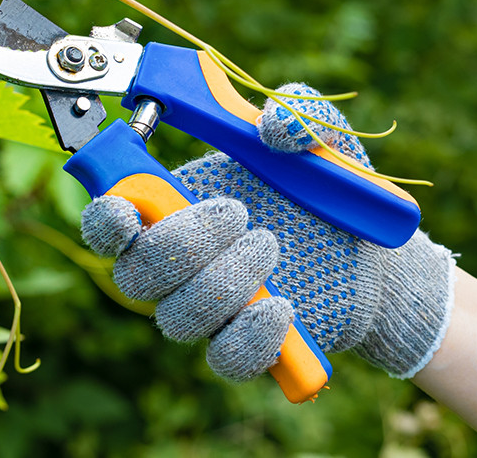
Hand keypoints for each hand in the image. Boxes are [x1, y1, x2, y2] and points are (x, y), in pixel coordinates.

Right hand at [81, 84, 455, 381]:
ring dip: (221, 283)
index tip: (127, 211)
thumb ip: (298, 116)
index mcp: (171, 208)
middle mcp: (176, 266)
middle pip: (134, 275)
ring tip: (270, 244)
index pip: (108, 223)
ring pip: (177, 319)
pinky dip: (250, 337)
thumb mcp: (320, 142)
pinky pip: (225, 359)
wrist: (371, 254)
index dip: (105, 221)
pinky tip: (281, 308)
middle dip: (180, 245)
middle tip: (237, 213)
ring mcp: (208, 310)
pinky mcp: (246, 346)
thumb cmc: (323, 192)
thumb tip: (274, 126)